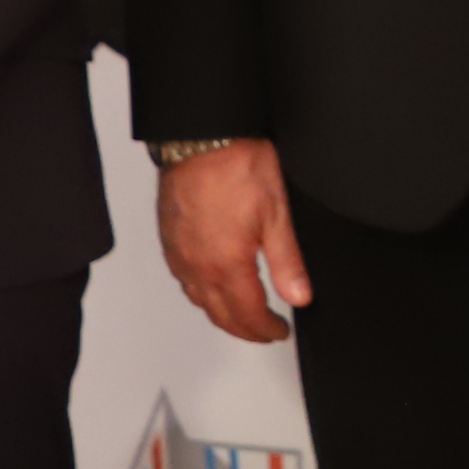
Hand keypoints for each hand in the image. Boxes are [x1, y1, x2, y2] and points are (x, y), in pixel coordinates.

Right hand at [158, 137, 310, 342]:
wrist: (202, 137)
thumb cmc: (237, 165)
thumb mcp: (277, 214)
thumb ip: (287, 262)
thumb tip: (299, 297)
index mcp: (226, 264)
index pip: (247, 315)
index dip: (266, 330)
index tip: (279, 332)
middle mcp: (197, 264)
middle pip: (220, 315)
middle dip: (244, 330)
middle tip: (263, 332)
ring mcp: (179, 253)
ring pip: (198, 300)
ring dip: (221, 314)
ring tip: (240, 315)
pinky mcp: (169, 239)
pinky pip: (183, 279)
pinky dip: (200, 293)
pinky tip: (210, 286)